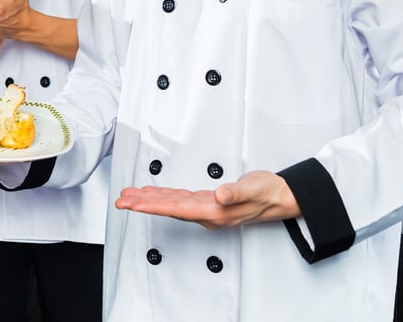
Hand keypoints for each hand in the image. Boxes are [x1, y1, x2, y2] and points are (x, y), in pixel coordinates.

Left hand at [114, 171, 299, 228]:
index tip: (134, 204)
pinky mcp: (209, 202)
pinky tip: (155, 194)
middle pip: (169, 208)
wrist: (281, 196)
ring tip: (130, 196)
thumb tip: (220, 195)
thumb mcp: (253, 188)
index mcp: (215, 210)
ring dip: (150, 199)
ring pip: (172, 204)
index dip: (154, 206)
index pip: (177, 209)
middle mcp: (208, 213)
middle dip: (143, 204)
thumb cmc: (268, 192)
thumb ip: (236, 192)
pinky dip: (165, 196)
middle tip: (121, 200)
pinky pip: (180, 201)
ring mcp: (208, 209)